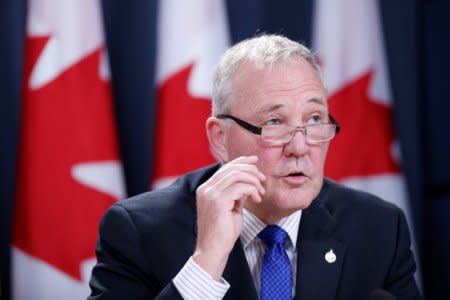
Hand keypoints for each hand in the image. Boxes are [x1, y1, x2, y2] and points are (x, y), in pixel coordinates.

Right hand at [193, 156, 265, 279]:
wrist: (212, 251)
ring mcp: (210, 194)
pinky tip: (257, 199)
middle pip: (231, 168)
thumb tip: (247, 183)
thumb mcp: (230, 208)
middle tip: (262, 180)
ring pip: (237, 175)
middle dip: (251, 170)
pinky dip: (252, 190)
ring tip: (261, 192)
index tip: (255, 161)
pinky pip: (241, 187)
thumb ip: (236, 194)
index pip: (224, 168)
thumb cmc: (222, 233)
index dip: (241, 161)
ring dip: (253, 181)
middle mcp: (206, 188)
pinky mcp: (218, 201)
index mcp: (206, 189)